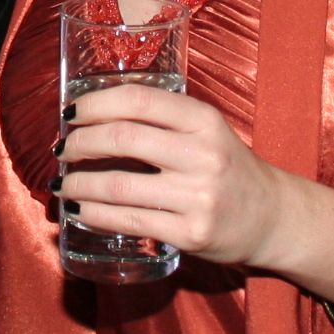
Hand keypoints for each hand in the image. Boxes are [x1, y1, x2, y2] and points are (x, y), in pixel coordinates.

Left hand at [54, 85, 291, 266]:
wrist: (271, 216)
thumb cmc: (228, 167)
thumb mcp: (206, 131)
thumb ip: (162, 119)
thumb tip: (93, 116)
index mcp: (204, 120)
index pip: (138, 99)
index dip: (95, 104)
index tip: (70, 113)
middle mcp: (203, 154)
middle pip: (122, 138)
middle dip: (79, 143)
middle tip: (62, 150)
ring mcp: (198, 197)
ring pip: (118, 186)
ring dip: (78, 185)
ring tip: (63, 185)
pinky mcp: (191, 234)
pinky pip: (129, 222)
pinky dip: (95, 216)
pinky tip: (81, 211)